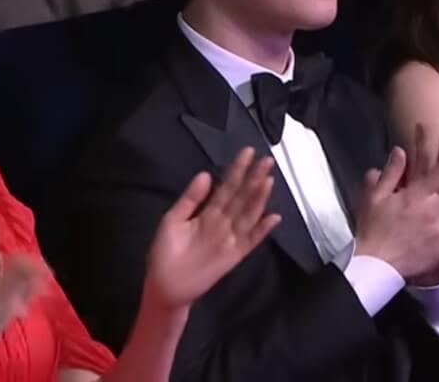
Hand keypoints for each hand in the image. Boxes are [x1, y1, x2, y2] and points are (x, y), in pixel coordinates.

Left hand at [143, 148, 281, 310]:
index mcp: (208, 212)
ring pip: (248, 214)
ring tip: (268, 181)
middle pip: (242, 197)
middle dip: (254, 178)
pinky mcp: (234, 256)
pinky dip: (263, 230)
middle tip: (266, 160)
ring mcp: (230, 238)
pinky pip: (251, 241)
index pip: (227, 186)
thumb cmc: (164, 253)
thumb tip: (205, 174)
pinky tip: (273, 218)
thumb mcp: (172, 220)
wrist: (164, 286)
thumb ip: (190, 199)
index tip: (248, 152)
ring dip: (259, 198)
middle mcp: (223, 222)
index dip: (237, 169)